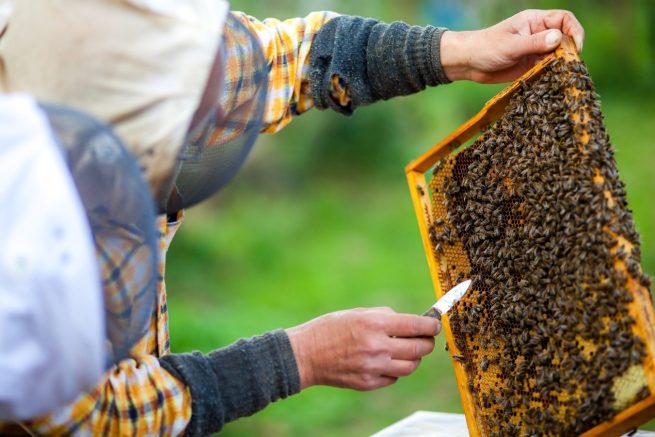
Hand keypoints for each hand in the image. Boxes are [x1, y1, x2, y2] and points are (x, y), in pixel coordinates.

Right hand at [286, 307, 439, 390]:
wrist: (305, 355)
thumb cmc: (329, 329)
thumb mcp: (357, 312)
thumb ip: (384, 316)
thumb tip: (408, 323)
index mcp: (375, 323)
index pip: (417, 325)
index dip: (431, 325)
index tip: (435, 324)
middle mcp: (378, 346)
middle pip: (419, 348)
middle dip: (427, 342)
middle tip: (426, 338)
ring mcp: (374, 367)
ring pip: (410, 366)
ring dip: (414, 358)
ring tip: (407, 351)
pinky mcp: (369, 383)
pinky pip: (394, 378)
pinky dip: (395, 371)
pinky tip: (386, 362)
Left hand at [440, 9, 584, 83]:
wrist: (468, 63)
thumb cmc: (486, 47)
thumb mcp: (511, 45)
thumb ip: (534, 43)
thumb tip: (559, 38)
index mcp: (535, 21)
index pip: (564, 19)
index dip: (574, 31)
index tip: (574, 48)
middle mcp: (538, 34)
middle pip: (565, 39)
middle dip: (570, 52)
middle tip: (569, 67)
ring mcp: (535, 50)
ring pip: (558, 56)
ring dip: (562, 66)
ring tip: (562, 77)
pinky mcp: (531, 66)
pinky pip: (547, 69)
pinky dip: (552, 75)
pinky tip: (552, 83)